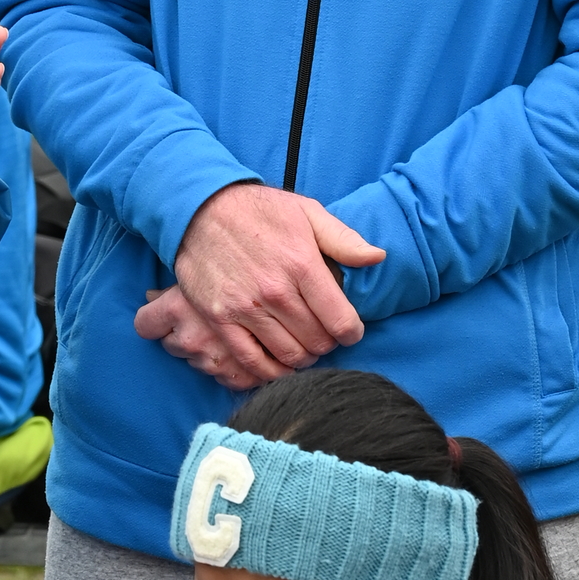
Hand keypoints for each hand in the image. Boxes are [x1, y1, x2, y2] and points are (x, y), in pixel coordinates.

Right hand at [141, 185, 382, 385]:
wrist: (200, 208)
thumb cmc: (260, 210)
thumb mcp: (308, 212)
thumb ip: (344, 239)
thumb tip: (378, 257)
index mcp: (302, 264)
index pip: (341, 321)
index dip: (352, 332)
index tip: (349, 330)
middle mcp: (275, 290)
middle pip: (317, 342)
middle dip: (328, 344)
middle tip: (325, 336)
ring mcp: (244, 307)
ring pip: (289, 355)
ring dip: (303, 358)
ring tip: (305, 347)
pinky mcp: (219, 319)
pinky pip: (251, 361)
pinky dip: (270, 371)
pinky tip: (279, 364)